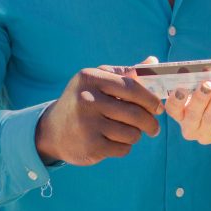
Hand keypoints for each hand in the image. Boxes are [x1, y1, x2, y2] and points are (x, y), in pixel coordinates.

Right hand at [35, 57, 164, 165]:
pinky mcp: (90, 147)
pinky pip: (123, 148)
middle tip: (154, 127)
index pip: (131, 87)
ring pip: (132, 133)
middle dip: (150, 122)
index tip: (158, 107)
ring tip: (128, 132)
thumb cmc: (83, 101)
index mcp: (90, 78)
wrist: (52, 131)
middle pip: (135, 113)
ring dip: (136, 134)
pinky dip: (125, 146)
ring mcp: (88, 124)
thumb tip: (154, 62)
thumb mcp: (97, 80)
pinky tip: (114, 141)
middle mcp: (87, 99)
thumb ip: (126, 73)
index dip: (150, 99)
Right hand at [165, 81, 210, 144]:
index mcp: (184, 112)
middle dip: (198, 100)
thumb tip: (208, 78)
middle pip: (190, 116)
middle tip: (206, 85)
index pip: (173, 109)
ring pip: (209, 119)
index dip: (175, 101)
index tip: (181, 89)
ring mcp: (207, 134)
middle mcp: (192, 126)